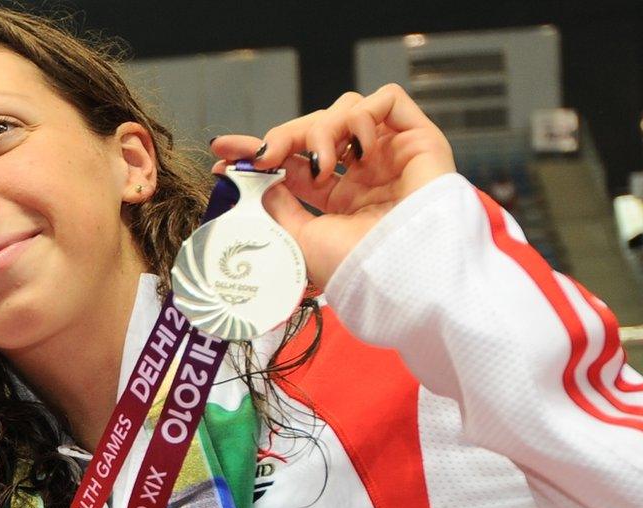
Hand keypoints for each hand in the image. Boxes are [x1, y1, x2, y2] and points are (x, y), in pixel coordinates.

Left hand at [211, 84, 455, 288]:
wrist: (402, 271)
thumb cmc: (357, 265)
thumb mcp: (300, 237)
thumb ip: (276, 206)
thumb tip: (253, 182)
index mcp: (339, 198)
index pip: (295, 161)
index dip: (260, 150)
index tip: (224, 150)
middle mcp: (365, 172)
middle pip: (316, 127)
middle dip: (285, 135)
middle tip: (265, 154)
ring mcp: (391, 153)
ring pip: (347, 108)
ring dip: (322, 129)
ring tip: (323, 166)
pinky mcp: (418, 137)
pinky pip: (387, 100)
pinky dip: (363, 117)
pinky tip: (359, 151)